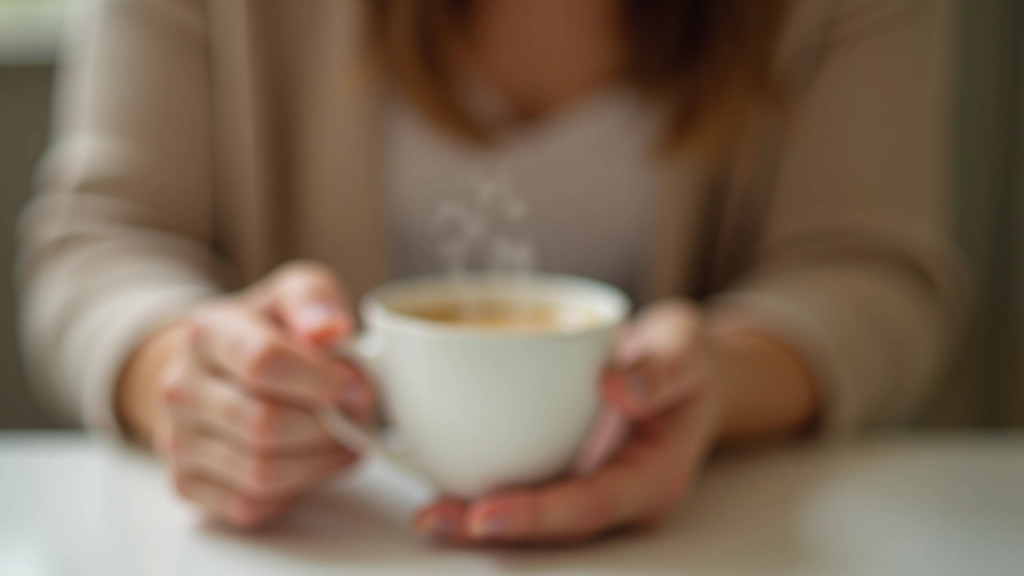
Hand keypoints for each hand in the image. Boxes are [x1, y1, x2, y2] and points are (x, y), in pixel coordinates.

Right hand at [117, 262, 372, 527]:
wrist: (212, 369)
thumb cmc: (264, 332)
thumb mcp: (292, 295)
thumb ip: (314, 300)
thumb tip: (329, 328)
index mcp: (207, 333)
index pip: (264, 363)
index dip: (322, 381)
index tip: (356, 386)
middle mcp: (181, 388)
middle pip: (266, 425)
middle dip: (327, 427)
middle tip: (356, 417)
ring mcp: (177, 440)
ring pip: (261, 472)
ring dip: (318, 462)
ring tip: (343, 441)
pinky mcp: (186, 484)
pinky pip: (250, 505)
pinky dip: (293, 490)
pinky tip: (310, 463)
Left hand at [414, 300, 725, 543]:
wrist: (687, 366)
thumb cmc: (691, 361)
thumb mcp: (689, 350)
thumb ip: (663, 370)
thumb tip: (619, 389)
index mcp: (653, 476)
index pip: (592, 505)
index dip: (538, 515)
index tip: (487, 513)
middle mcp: (618, 491)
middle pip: (554, 524)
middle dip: (494, 527)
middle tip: (437, 517)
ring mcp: (592, 484)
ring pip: (534, 514)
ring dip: (478, 516)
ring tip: (428, 513)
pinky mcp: (568, 469)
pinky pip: (527, 485)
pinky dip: (483, 486)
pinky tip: (439, 477)